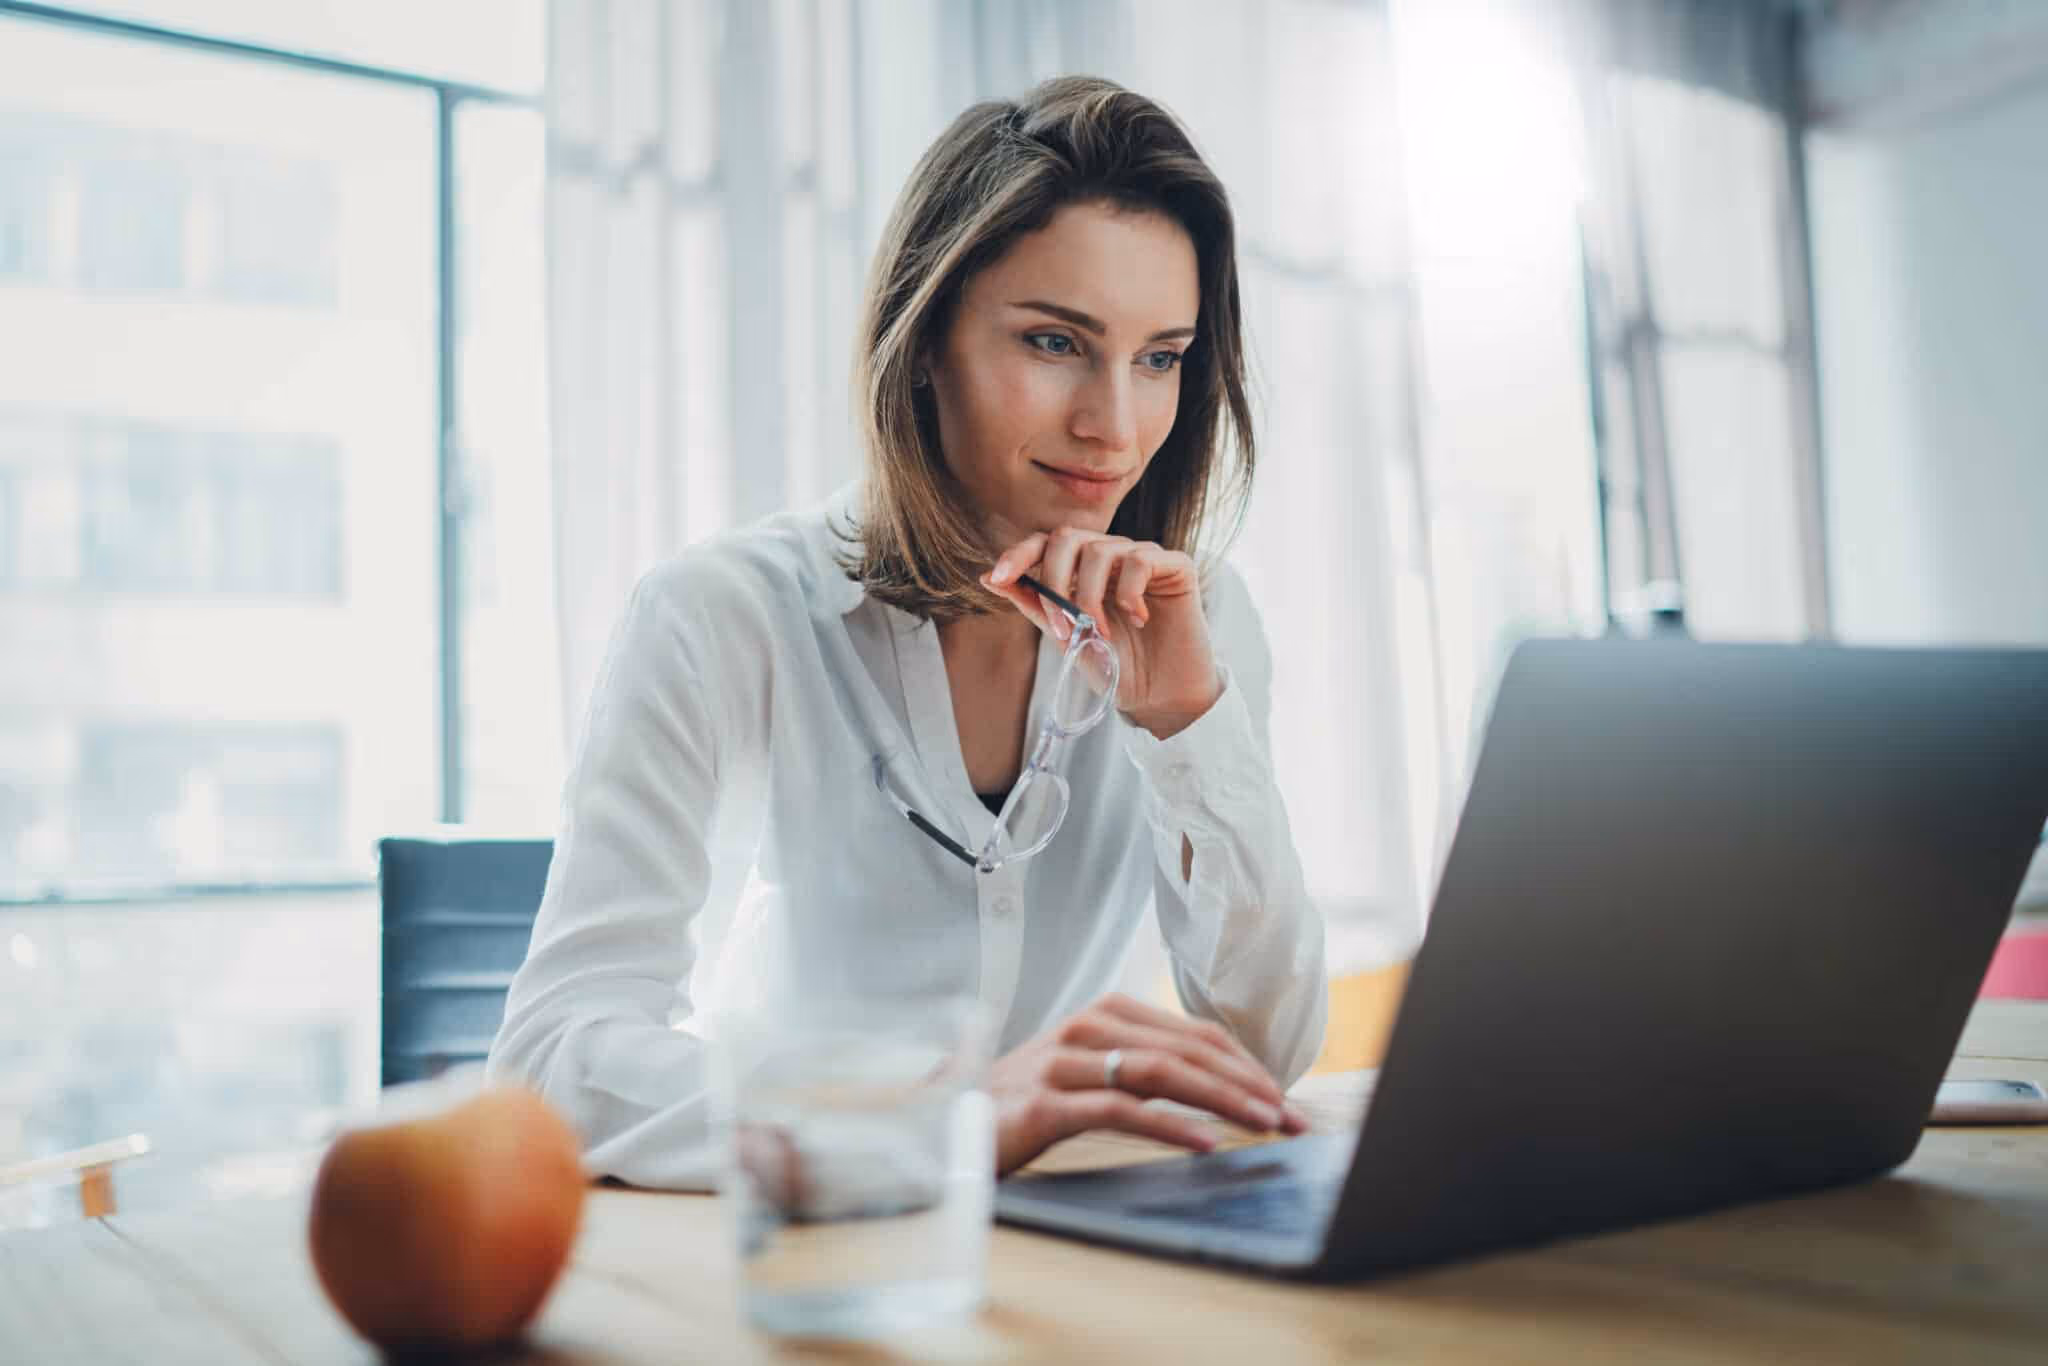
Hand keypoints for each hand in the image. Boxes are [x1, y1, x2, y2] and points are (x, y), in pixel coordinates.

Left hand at [981, 528, 1222, 739]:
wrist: (1159, 697)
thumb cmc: (1116, 667)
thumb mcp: (1066, 636)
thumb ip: (1034, 604)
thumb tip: (988, 578)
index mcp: (1082, 570)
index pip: (1045, 543)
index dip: (1019, 553)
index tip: (998, 577)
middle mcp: (1111, 556)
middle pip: (1067, 536)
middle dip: (1054, 579)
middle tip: (1063, 626)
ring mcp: (1143, 557)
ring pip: (1100, 549)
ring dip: (1090, 596)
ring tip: (1102, 634)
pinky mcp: (1175, 566)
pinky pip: (1141, 559)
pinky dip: (1130, 592)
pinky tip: (1139, 619)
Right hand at [989, 993, 1309, 1176]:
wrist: (944, 1120)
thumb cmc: (1024, 1100)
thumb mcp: (1088, 1072)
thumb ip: (1141, 1069)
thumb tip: (1216, 1089)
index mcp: (1107, 1014)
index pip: (1195, 1033)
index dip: (1247, 1064)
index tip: (1286, 1100)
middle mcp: (1088, 1027)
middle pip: (1188, 1050)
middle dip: (1250, 1084)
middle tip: (1293, 1118)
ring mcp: (1065, 1062)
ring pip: (1162, 1072)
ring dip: (1223, 1100)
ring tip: (1264, 1124)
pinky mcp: (1045, 1102)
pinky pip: (1120, 1109)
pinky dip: (1169, 1124)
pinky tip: (1204, 1142)